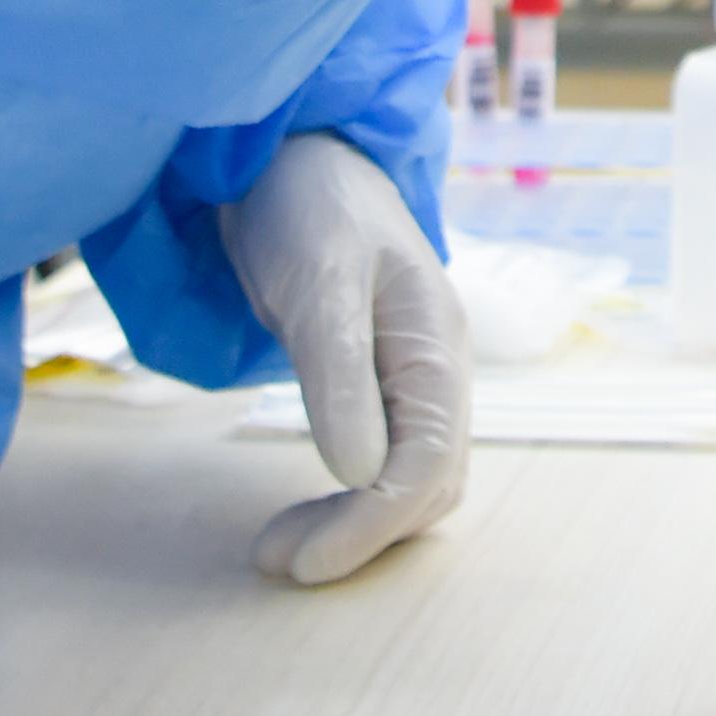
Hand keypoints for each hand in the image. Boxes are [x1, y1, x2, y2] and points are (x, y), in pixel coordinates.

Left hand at [216, 133, 470, 584]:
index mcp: (436, 345)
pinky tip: (305, 502)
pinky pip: (389, 459)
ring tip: (280, 545)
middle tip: (276, 558)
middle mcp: (439, 368)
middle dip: (361, 535)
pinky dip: (351, 497)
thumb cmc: (308, 205)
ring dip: (356, 523)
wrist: (290, 153)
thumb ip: (339, 375)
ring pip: (415, 481)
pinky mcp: (380, 380)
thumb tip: (359, 473)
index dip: (369, 526)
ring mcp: (414, 375)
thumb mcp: (317, 282)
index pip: (425, 467)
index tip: (300, 562)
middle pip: (431, 486)